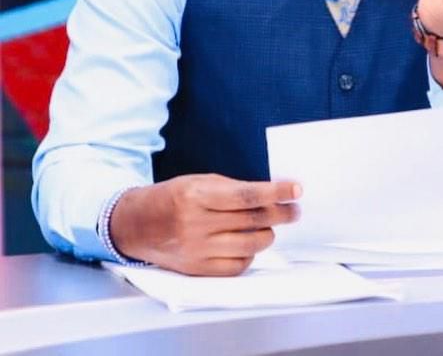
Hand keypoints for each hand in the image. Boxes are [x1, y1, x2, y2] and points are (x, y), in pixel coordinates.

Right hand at [110, 174, 301, 275]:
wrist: (136, 225)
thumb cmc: (173, 197)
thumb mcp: (200, 181)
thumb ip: (233, 189)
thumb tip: (271, 195)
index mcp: (197, 195)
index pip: (246, 196)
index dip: (275, 192)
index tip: (296, 189)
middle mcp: (196, 224)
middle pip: (252, 221)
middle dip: (280, 214)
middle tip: (294, 209)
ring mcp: (197, 250)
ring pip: (249, 246)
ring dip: (268, 234)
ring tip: (272, 226)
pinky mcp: (197, 270)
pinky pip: (236, 267)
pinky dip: (250, 256)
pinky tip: (251, 244)